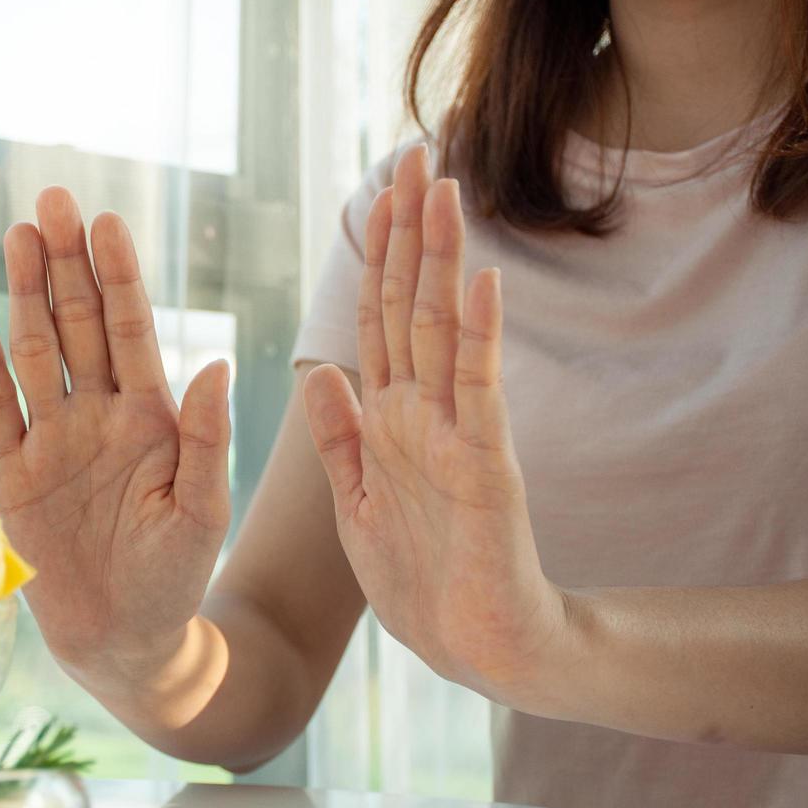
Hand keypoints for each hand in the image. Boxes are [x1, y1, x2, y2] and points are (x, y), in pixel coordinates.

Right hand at [0, 187, 230, 673]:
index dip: (118, 277)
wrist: (123, 637)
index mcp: (152, 417)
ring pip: (36, 353)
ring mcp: (54, 440)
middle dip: (66, 264)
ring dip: (26, 296)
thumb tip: (215, 361)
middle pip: (79, 325)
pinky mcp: (15, 474)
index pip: (132, 331)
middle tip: (53, 201)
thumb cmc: (175, 576)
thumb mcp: (202, 510)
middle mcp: (99, 415)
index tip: (106, 222)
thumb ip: (207, 437)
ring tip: (18, 236)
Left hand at [302, 146, 567, 704]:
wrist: (474, 648)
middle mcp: (423, 414)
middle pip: (411, 307)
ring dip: (441, 261)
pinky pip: (477, 393)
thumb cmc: (421, 580)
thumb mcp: (357, 502)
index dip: (375, 259)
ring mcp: (457, 435)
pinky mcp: (486, 468)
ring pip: (444, 331)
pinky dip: (477, 337)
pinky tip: (476, 283)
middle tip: (412, 158)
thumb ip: (342, 439)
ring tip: (441, 192)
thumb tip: (321, 374)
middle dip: (408, 235)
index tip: (377, 197)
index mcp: (388, 422)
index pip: (378, 321)